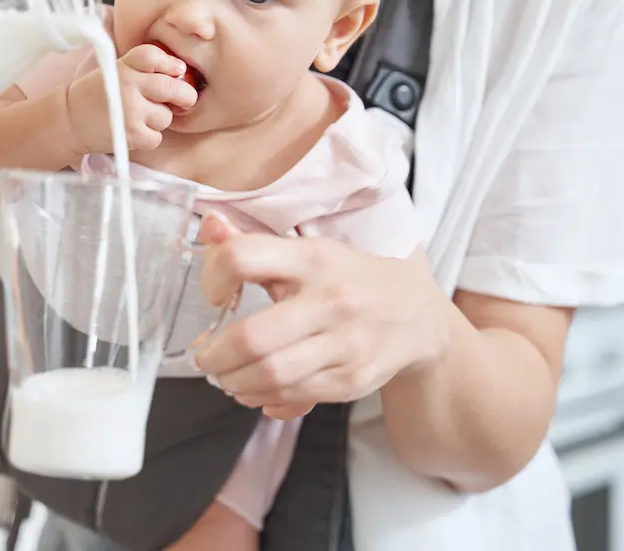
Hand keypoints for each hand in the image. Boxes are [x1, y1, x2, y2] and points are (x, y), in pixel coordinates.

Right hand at [66, 44, 197, 153]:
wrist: (69, 121)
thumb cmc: (97, 95)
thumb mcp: (115, 71)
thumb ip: (143, 68)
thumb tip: (181, 72)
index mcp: (124, 66)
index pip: (155, 56)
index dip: (172, 64)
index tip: (177, 72)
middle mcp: (129, 85)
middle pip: (174, 88)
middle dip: (184, 96)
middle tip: (180, 102)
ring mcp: (131, 111)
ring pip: (167, 116)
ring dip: (159, 120)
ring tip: (140, 118)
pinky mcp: (132, 134)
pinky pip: (157, 137)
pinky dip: (149, 138)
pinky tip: (134, 132)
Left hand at [193, 215, 450, 420]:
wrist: (418, 316)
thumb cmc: (349, 279)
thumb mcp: (309, 252)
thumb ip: (253, 244)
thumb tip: (209, 227)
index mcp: (312, 259)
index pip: (244, 258)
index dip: (214, 277)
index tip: (215, 295)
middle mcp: (330, 300)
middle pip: (252, 336)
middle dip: (215, 355)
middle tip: (205, 358)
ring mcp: (345, 344)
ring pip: (270, 374)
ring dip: (233, 381)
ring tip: (224, 376)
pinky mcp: (352, 380)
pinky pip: (293, 395)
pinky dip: (260, 397)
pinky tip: (252, 389)